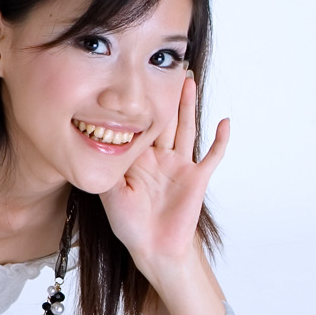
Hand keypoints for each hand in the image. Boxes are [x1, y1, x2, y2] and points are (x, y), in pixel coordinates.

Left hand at [99, 74, 228, 273]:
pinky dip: (220, 140)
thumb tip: (91, 147)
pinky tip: (224, 122)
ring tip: (189, 80)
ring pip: (185, 128)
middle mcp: (159, 157)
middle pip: (162, 119)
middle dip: (164, 94)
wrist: (153, 247)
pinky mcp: (197, 178)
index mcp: (137, 158)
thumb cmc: (130, 224)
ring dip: (187, 105)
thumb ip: (106, 169)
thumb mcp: (110, 193)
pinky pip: (212, 156)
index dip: (137, 103)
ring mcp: (180, 165)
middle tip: (164, 67)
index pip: (137, 124)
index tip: (134, 79)